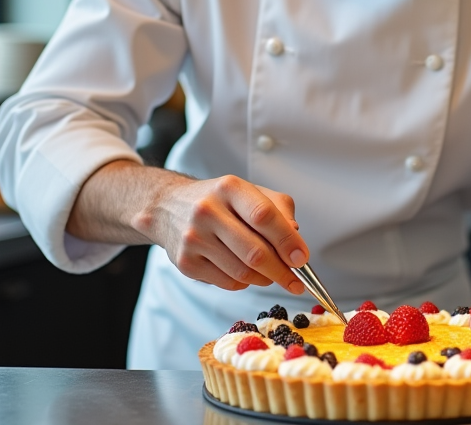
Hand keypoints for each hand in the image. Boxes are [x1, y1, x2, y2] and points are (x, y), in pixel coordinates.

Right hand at [144, 174, 309, 294]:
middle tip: (296, 281)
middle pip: (255, 252)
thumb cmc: (219, 201)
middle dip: (282, 271)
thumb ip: (279, 211)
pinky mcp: (186, 263)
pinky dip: (244, 283)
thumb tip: (295, 241)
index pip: (264, 215)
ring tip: (271, 274)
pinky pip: (227, 283)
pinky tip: (245, 272)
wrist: (168, 207)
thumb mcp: (250, 192)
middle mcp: (208, 210)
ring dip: (265, 279)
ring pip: (242, 272)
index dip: (287, 240)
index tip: (302, 258)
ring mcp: (194, 238)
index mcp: (229, 188)